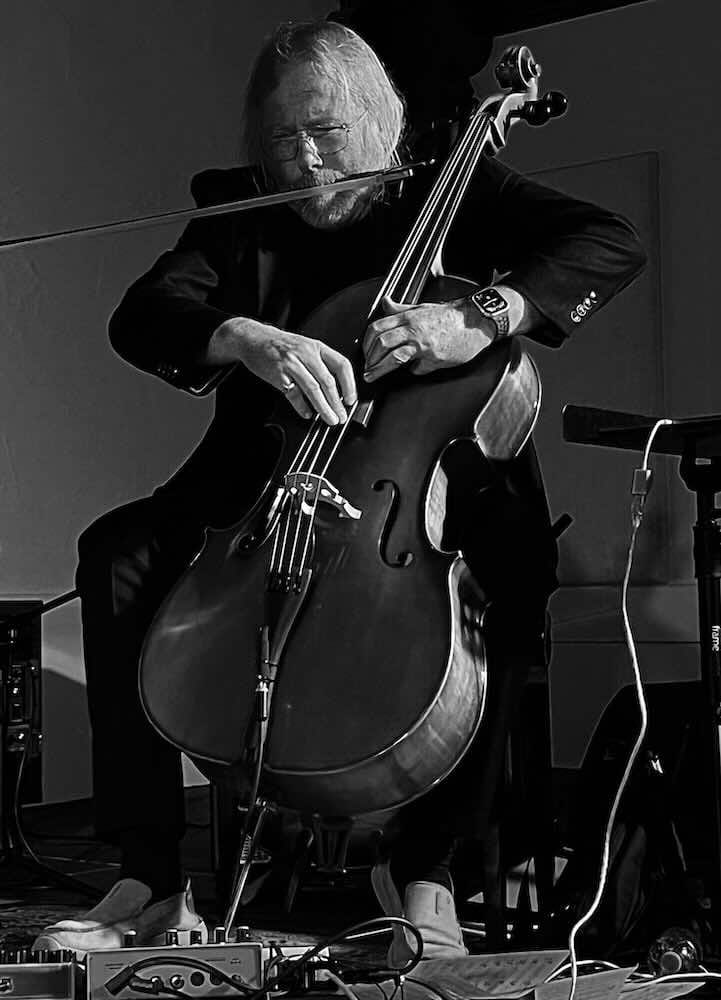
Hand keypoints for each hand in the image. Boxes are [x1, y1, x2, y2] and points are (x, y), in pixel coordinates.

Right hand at [210, 318, 356, 424]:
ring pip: (312, 389)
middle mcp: (305, 353)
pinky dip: (302, 406)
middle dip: (337, 403)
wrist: (252, 338)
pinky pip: (293, 394)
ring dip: (323, 407)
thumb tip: (336, 391)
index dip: (349, 384)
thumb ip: (320, 364)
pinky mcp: (278, 374)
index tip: (351, 399)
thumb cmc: (281, 345)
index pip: (341, 365)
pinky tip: (308, 413)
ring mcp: (291, 363)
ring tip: (330, 419)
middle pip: (327, 381)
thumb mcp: (304, 347)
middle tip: (341, 416)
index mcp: (316, 347)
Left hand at [362, 295, 494, 381]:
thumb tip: (385, 303)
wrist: (475, 320)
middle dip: (370, 358)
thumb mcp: (422, 307)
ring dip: (379, 369)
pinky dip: (412, 371)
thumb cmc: (449, 316)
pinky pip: (417, 367)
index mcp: (408, 316)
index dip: (367, 342)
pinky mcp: (435, 355)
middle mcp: (413, 328)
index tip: (365, 353)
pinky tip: (414, 371)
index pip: (378, 327)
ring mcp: (423, 342)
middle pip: (381, 342)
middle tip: (366, 369)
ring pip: (394, 356)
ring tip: (372, 376)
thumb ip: (401, 308)